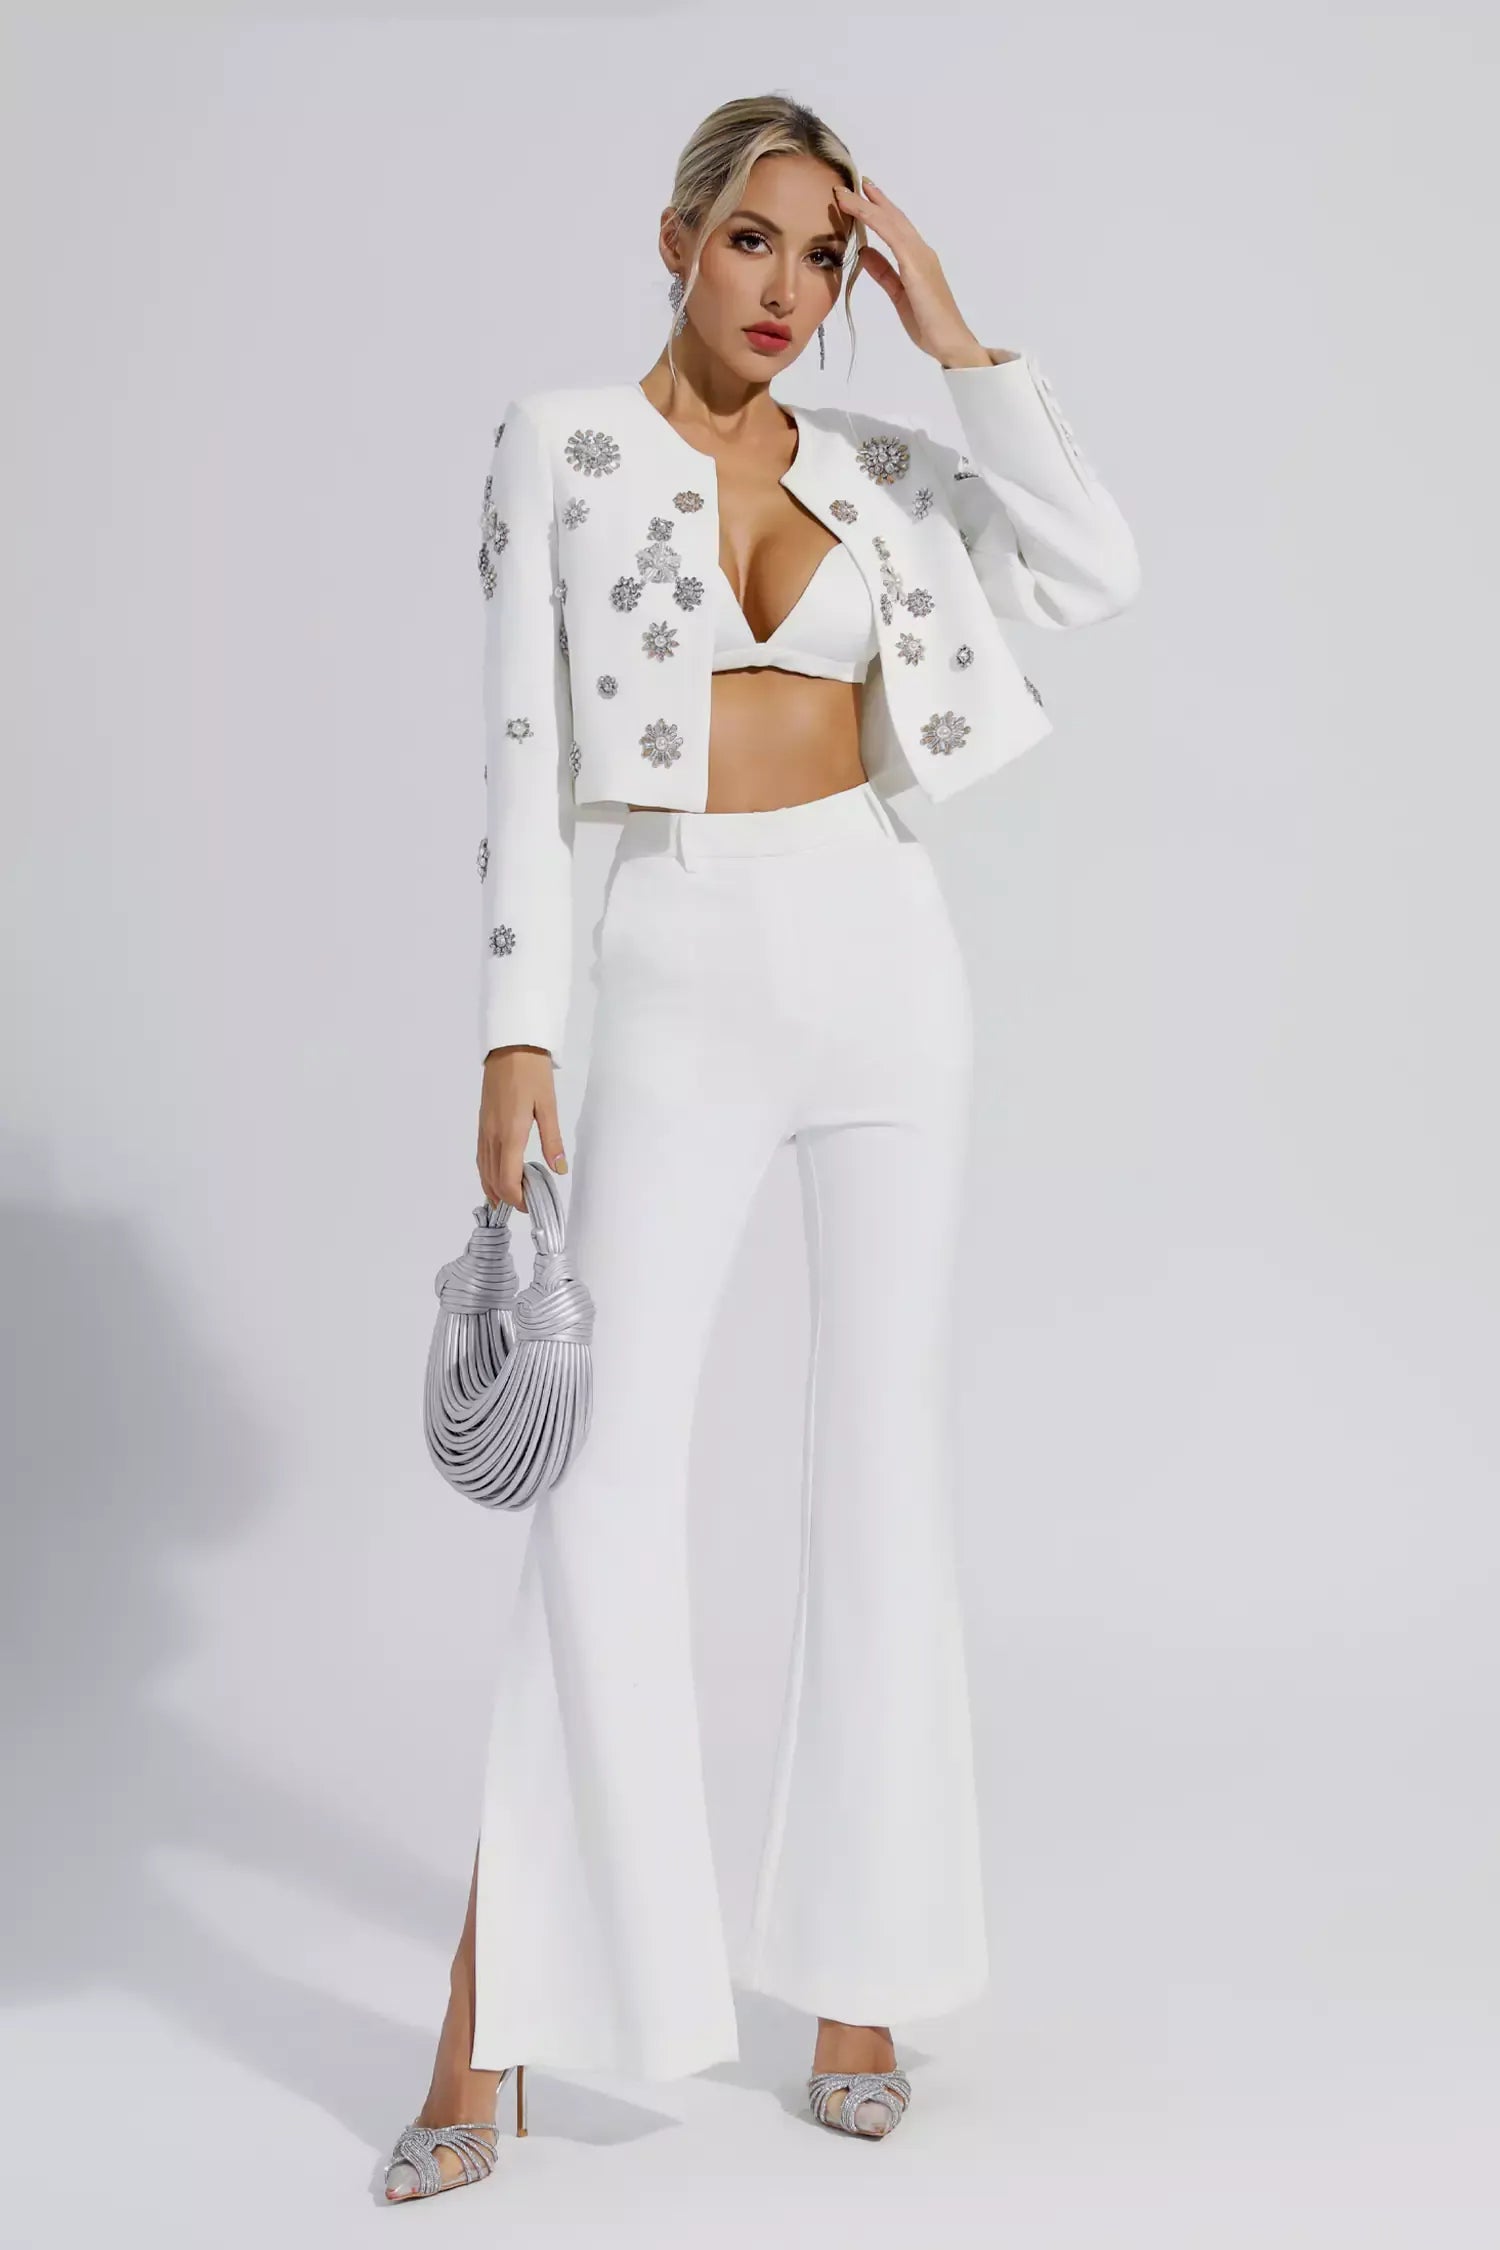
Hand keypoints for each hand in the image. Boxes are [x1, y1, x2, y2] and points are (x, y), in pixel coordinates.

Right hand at [478, 1047, 566, 1212]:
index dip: (518, 1198)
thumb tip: (559, 1169)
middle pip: (493, 1179)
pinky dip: (487, 1173)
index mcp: (510, 1133)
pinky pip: (480, 1156)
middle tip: (527, 1204)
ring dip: (494, 1188)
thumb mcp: (548, 1105)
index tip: (532, 1205)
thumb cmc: (532, 1073)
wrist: (510, 1046)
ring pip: (483, 1169)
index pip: (508, 1179)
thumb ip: (552, 1139)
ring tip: (511, 1199)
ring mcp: (484, 1130)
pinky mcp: (482, 1123)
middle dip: (508, 1198)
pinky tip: (496, 1177)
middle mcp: (492, 1135)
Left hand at [833, 175, 992, 368]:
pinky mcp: (916, 266)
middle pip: (894, 218)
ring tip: (847, 193)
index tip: (862, 196)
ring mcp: (920, 256)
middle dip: (873, 199)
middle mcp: (920, 251)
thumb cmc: (929, 324)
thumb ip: (884, 272)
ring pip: (890, 223)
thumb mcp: (899, 294)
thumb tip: (865, 253)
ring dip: (867, 206)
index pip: (895, 228)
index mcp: (917, 259)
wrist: (950, 341)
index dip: (878, 210)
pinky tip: (861, 212)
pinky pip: (892, 237)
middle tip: (856, 182)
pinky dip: (875, 221)